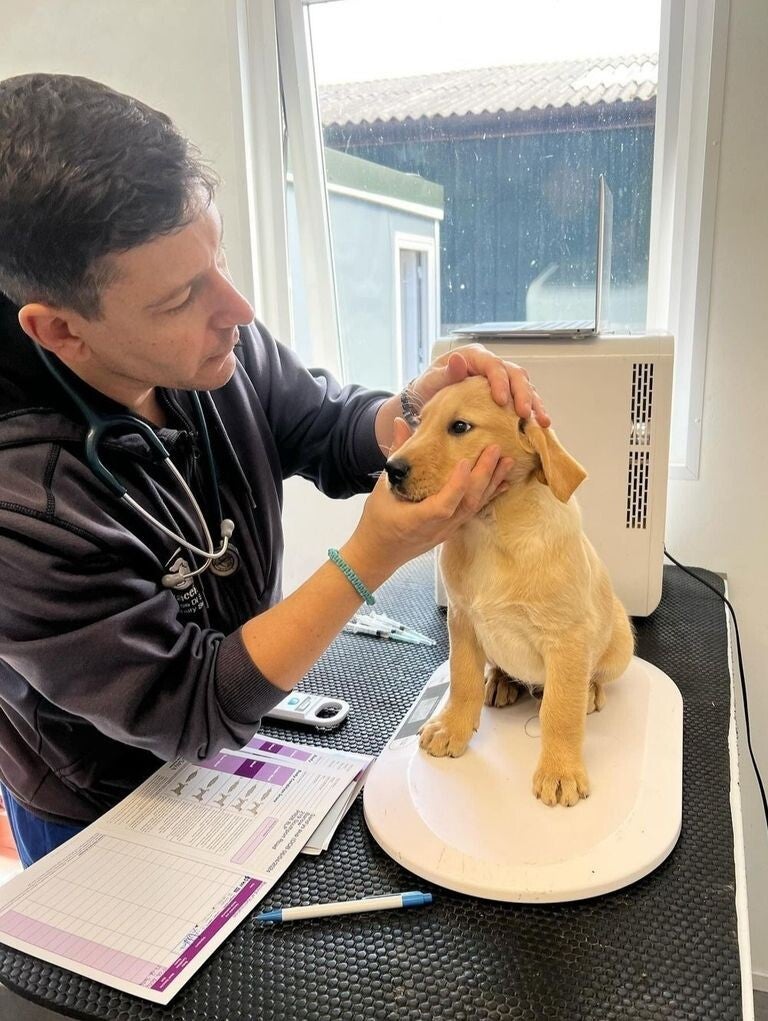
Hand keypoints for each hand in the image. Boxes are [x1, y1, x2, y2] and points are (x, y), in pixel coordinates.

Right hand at [344, 419, 512, 582]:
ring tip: (506, 461)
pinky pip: (474, 511)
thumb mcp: (382, 488)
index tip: (464, 462)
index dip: (456, 485)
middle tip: (495, 450)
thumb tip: (400, 423)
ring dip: (491, 483)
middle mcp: (436, 528)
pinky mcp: (452, 529)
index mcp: (416, 520)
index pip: (442, 504)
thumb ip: (396, 456)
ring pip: (474, 507)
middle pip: (466, 503)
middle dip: (483, 476)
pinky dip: (489, 495)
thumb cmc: (377, 520)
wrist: (379, 553)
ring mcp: (447, 530)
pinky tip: (502, 482)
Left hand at [410, 344, 549, 425]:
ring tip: (541, 423)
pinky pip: (523, 400)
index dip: (500, 381)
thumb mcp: (430, 380)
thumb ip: (444, 373)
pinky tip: (538, 427)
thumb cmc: (428, 387)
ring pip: (525, 386)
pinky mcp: (506, 395)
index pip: (493, 365)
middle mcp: (491, 366)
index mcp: (474, 357)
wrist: (427, 399)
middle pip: (515, 374)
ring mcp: (501, 380)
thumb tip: (458, 361)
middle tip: (524, 414)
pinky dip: (532, 412)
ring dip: (534, 404)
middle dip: (523, 394)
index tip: (500, 401)